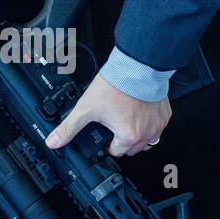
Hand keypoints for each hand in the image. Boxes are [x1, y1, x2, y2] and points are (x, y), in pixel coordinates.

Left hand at [44, 74, 170, 156]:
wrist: (137, 67)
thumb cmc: (116, 86)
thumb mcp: (86, 108)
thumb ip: (69, 128)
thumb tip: (54, 141)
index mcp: (128, 136)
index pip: (117, 152)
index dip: (108, 146)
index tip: (106, 138)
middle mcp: (146, 134)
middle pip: (133, 148)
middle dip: (123, 141)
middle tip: (115, 126)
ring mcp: (158, 124)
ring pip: (149, 140)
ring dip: (139, 135)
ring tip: (128, 120)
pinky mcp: (165, 114)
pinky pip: (159, 126)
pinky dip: (150, 122)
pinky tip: (140, 112)